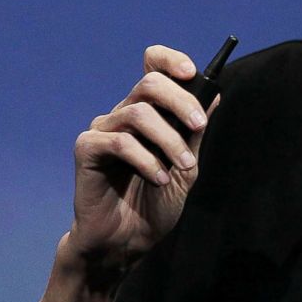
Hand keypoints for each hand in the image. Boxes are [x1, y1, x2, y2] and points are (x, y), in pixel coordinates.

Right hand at [65, 46, 216, 279]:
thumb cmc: (156, 203)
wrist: (127, 241)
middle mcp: (124, 114)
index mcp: (149, 112)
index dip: (170, 60)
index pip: (152, 65)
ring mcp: (103, 129)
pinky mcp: (86, 149)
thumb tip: (215, 94)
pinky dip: (146, 159)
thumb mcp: (187, 165)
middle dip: (181, 101)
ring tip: (183, 167)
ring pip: (138, 112)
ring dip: (169, 139)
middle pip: (150, 82)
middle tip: (200, 126)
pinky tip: (159, 179)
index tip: (193, 71)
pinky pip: (119, 141)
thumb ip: (195, 132)